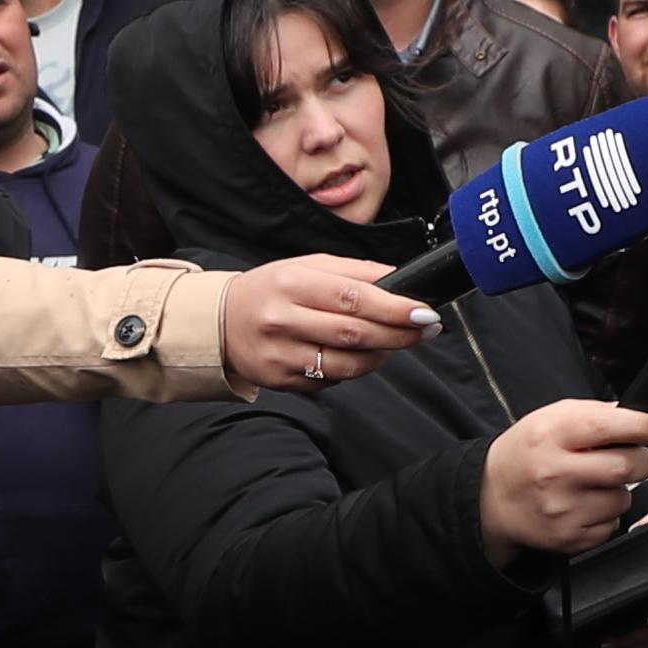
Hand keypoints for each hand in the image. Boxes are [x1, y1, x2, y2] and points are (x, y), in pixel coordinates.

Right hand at [218, 254, 440, 392]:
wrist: (220, 322)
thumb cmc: (271, 289)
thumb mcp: (307, 266)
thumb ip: (354, 271)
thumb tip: (399, 278)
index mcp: (291, 283)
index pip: (353, 297)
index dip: (394, 308)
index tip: (424, 312)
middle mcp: (282, 319)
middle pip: (355, 333)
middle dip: (399, 334)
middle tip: (426, 329)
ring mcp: (280, 354)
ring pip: (346, 364)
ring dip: (381, 355)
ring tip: (395, 343)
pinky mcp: (280, 380)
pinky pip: (330, 381)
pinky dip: (353, 369)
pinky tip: (359, 356)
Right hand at [479, 397, 647, 565]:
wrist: (491, 498)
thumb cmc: (526, 453)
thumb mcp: (549, 419)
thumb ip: (592, 412)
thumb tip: (638, 417)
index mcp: (550, 435)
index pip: (607, 426)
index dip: (645, 426)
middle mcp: (555, 473)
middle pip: (626, 466)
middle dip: (642, 460)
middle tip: (633, 457)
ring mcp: (561, 509)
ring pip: (623, 498)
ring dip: (620, 489)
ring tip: (594, 484)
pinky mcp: (569, 538)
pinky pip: (612, 524)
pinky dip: (607, 514)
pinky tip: (584, 505)